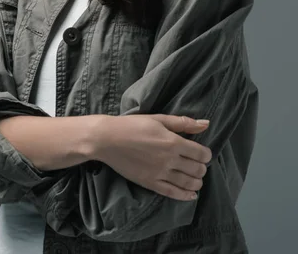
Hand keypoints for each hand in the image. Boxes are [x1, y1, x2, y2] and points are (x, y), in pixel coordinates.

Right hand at [94, 114, 211, 200]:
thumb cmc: (133, 125)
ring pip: (188, 183)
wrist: (108, 139)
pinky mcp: (150, 184)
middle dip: (202, 168)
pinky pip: (173, 193)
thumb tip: (206, 124)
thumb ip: (183, 123)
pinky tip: (191, 195)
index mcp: (173, 142)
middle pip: (197, 169)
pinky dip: (186, 195)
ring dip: (197, 182)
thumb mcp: (158, 119)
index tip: (203, 153)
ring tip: (196, 178)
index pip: (201, 153)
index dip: (206, 154)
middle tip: (198, 164)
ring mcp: (160, 173)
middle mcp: (169, 160)